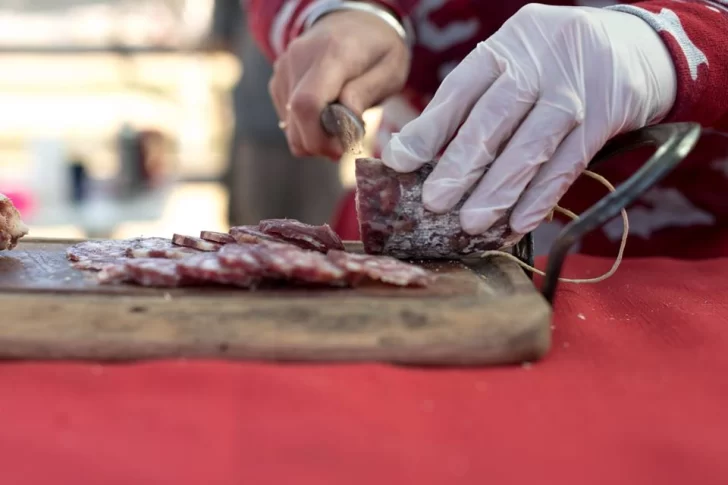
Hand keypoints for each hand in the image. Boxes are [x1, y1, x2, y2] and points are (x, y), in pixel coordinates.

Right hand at [270, 9, 409, 158]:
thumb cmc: (378, 49)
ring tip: (339, 126)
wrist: (355, 20)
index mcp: (333, 53)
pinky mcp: (279, 79)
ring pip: (289, 123)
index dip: (319, 137)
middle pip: (296, 118)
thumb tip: (344, 122)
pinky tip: (325, 116)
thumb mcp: (390, 70)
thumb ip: (366, 94)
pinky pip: (287, 117)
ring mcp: (285, 67)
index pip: (309, 103)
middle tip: (343, 145)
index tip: (340, 150)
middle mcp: (301, 58)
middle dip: (319, 144)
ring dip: (313, 137)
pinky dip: (305, 127)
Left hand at [382, 4, 676, 236]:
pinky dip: (542, 196)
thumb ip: (472, 101)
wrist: (636, 47)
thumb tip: (414, 151)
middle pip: (493, 118)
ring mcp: (576, 89)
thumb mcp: (514, 62)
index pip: (460, 90)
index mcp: (506, 46)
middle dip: (461, 166)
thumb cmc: (554, 65)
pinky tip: (519, 222)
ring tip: (471, 223)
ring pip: (531, 145)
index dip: (428, 129)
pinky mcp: (607, 114)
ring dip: (498, 190)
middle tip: (435, 203)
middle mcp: (539, 62)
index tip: (399, 162)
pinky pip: (569, 163)